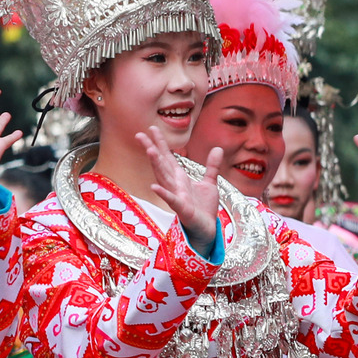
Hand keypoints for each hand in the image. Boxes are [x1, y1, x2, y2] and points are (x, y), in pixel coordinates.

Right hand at [145, 135, 221, 255]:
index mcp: (180, 178)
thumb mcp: (209, 183)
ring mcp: (176, 196)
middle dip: (151, 149)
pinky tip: (153, 187)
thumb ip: (212, 166)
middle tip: (140, 135)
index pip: (168, 157)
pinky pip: (171, 199)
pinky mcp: (182, 208)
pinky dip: (163, 193)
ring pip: (164, 178)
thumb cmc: (204, 208)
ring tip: (150, 150)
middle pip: (161, 164)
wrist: (207, 229)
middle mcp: (175, 185)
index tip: (151, 129)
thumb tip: (217, 148)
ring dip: (157, 165)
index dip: (160, 143)